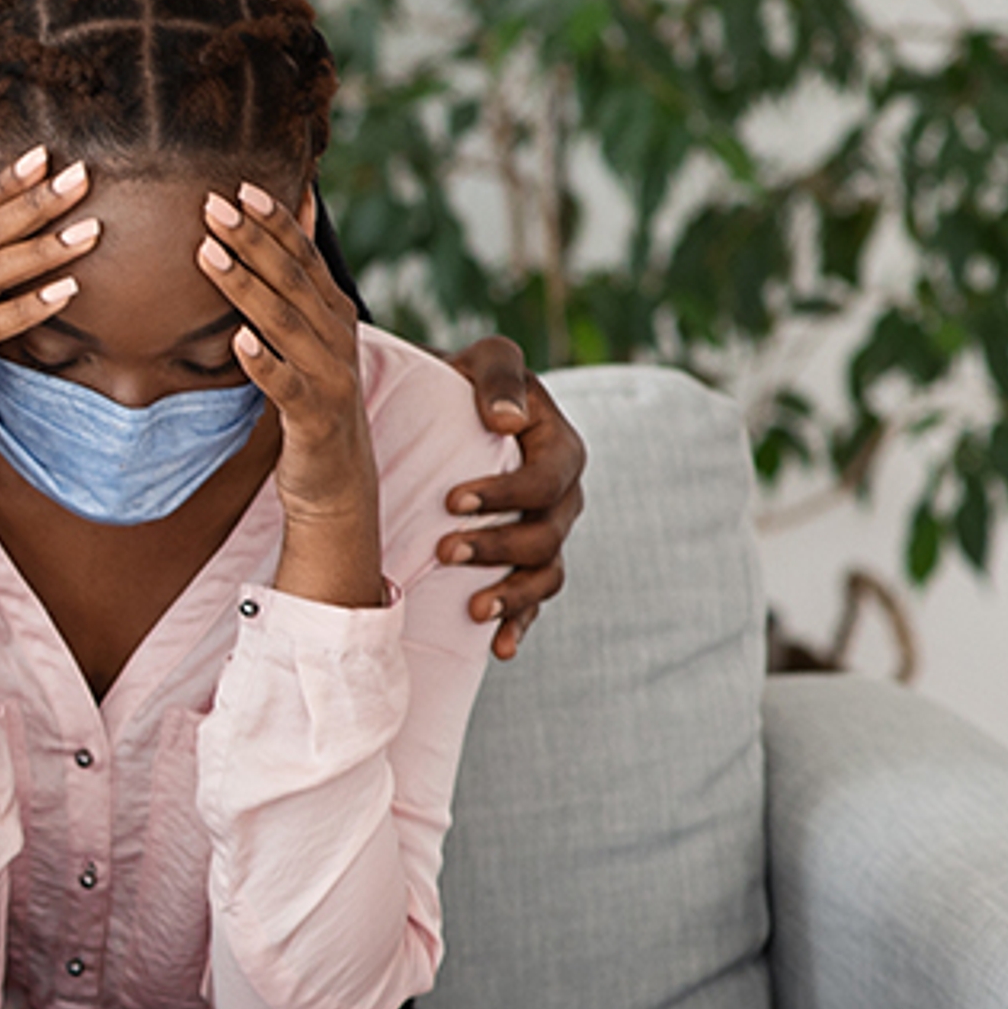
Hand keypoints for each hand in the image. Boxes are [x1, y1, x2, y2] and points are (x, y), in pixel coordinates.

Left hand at [202, 182, 378, 605]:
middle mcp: (338, 336)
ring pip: (286, 323)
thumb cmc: (311, 396)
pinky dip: (264, 362)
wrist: (336, 478)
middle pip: (292, 279)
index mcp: (332, 312)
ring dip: (247, 288)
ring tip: (209, 256)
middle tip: (212, 205)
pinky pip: (287, 386)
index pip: (301, 255)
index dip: (273, 220)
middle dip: (253, 240)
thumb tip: (294, 209)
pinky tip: (239, 341)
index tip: (236, 185)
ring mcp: (330, 376)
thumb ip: (296, 278)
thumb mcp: (305, 334)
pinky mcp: (315, 416)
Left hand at [435, 338, 585, 658]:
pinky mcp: (526, 562)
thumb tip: (506, 420)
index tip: (452, 500)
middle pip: (546, 535)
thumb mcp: (485, 360)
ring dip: (514, 595)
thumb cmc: (466, 381)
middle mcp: (563, 497)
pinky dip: (522, 625)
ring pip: (547, 575)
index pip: (547, 480)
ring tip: (475, 608)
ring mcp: (548, 533)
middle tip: (444, 550)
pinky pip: (536, 602)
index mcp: (561, 449)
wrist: (446, 410)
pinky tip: (500, 648)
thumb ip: (499, 376)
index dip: (505, 494)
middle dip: (497, 547)